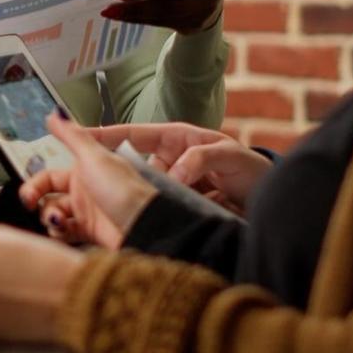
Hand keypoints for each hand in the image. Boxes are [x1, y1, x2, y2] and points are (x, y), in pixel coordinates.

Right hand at [18, 115, 158, 249]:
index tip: (28, 193)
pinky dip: (60, 233)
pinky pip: (66, 232)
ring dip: (50, 218)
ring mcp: (89, 212)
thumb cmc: (127, 192)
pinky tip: (61, 231)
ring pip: (55, 215)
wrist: (145, 228)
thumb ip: (72, 135)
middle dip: (37, 201)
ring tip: (56, 221)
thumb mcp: (95, 158)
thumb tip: (55, 114)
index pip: (50, 175)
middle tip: (31, 206)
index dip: (36, 183)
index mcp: (87, 170)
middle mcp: (86, 190)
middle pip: (49, 196)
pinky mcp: (92, 232)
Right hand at [89, 121, 269, 212]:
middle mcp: (169, 161)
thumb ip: (200, 159)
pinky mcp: (175, 205)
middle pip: (130, 164)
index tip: (78, 135)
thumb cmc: (253, 171)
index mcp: (176, 139)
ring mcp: (171, 184)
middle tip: (95, 182)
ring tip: (124, 204)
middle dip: (112, 173)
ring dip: (133, 196)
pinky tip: (144, 218)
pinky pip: (154, 205)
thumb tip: (173, 175)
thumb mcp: (229, 155)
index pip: (132, 134)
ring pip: (140, 188)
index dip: (104, 134)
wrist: (274, 201)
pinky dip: (148, 211)